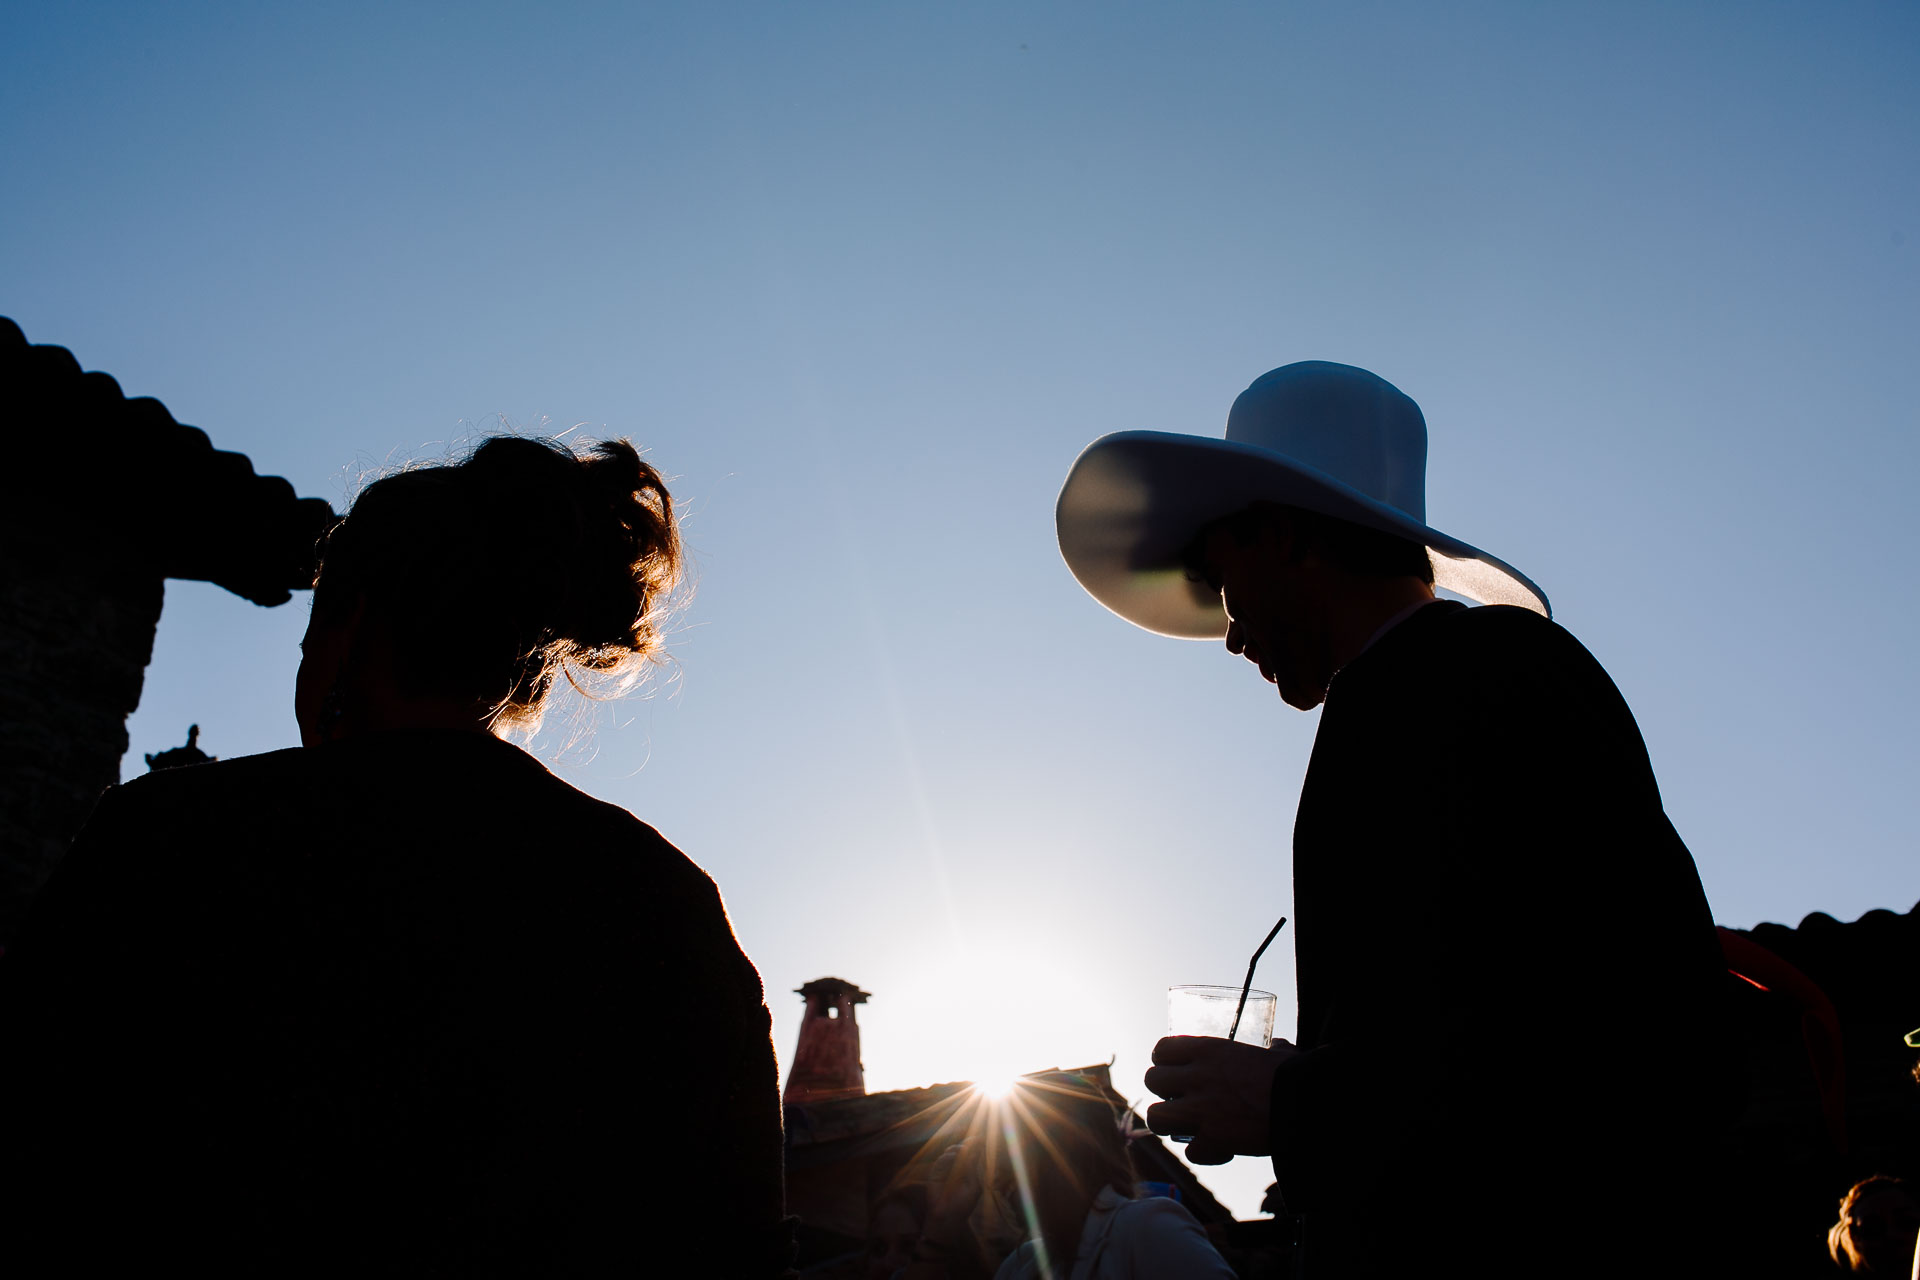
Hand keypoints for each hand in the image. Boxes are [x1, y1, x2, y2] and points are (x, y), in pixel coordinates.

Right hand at [919, 1145, 983, 1251]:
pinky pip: (942, 1160)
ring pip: (951, 1152)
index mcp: (969, 1171)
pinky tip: (951, 1156)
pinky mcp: (936, 1172)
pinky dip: (947, 1156)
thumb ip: (973, 1167)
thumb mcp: (973, 1185)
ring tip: (962, 1150)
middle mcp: (958, 1167)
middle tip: (971, 1142)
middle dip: (966, 1145)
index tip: (980, 1137)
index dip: (975, 1145)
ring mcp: (946, 1169)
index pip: (972, 1154)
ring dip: (957, 1149)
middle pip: (962, 1150)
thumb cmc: (963, 1204)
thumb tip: (977, 1149)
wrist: (948, 1217)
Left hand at [1143, 1035, 1301, 1164]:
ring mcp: (1201, 1110)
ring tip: (1187, 1126)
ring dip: (1170, 1124)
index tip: (1174, 1068)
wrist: (1305, 1105)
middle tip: (1180, 1098)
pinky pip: (1191, 1152)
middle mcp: (1198, 1077)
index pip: (1163, 1049)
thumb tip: (1277, 1046)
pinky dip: (1204, 1153)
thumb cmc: (1295, 1074)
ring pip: (1156, 1118)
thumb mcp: (1276, 1052)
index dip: (1165, 1061)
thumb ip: (1269, 1050)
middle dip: (1163, 1092)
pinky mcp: (1212, 1140)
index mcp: (1209, 1050)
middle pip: (1151, 1080)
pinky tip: (1219, 1150)